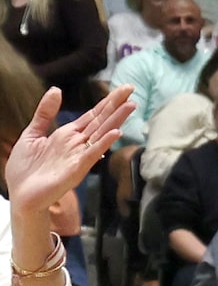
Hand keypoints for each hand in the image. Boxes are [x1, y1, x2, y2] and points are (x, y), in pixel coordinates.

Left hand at [4, 85, 133, 216]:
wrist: (19, 197)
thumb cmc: (23, 170)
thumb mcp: (31, 135)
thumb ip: (45, 113)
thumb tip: (56, 89)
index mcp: (67, 135)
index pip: (92, 115)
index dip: (107, 102)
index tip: (123, 89)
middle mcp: (77, 144)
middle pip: (101, 120)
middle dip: (116, 105)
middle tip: (131, 88)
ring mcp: (78, 156)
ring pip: (101, 134)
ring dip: (116, 120)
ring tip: (130, 105)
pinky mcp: (76, 169)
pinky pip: (92, 154)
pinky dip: (104, 143)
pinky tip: (116, 132)